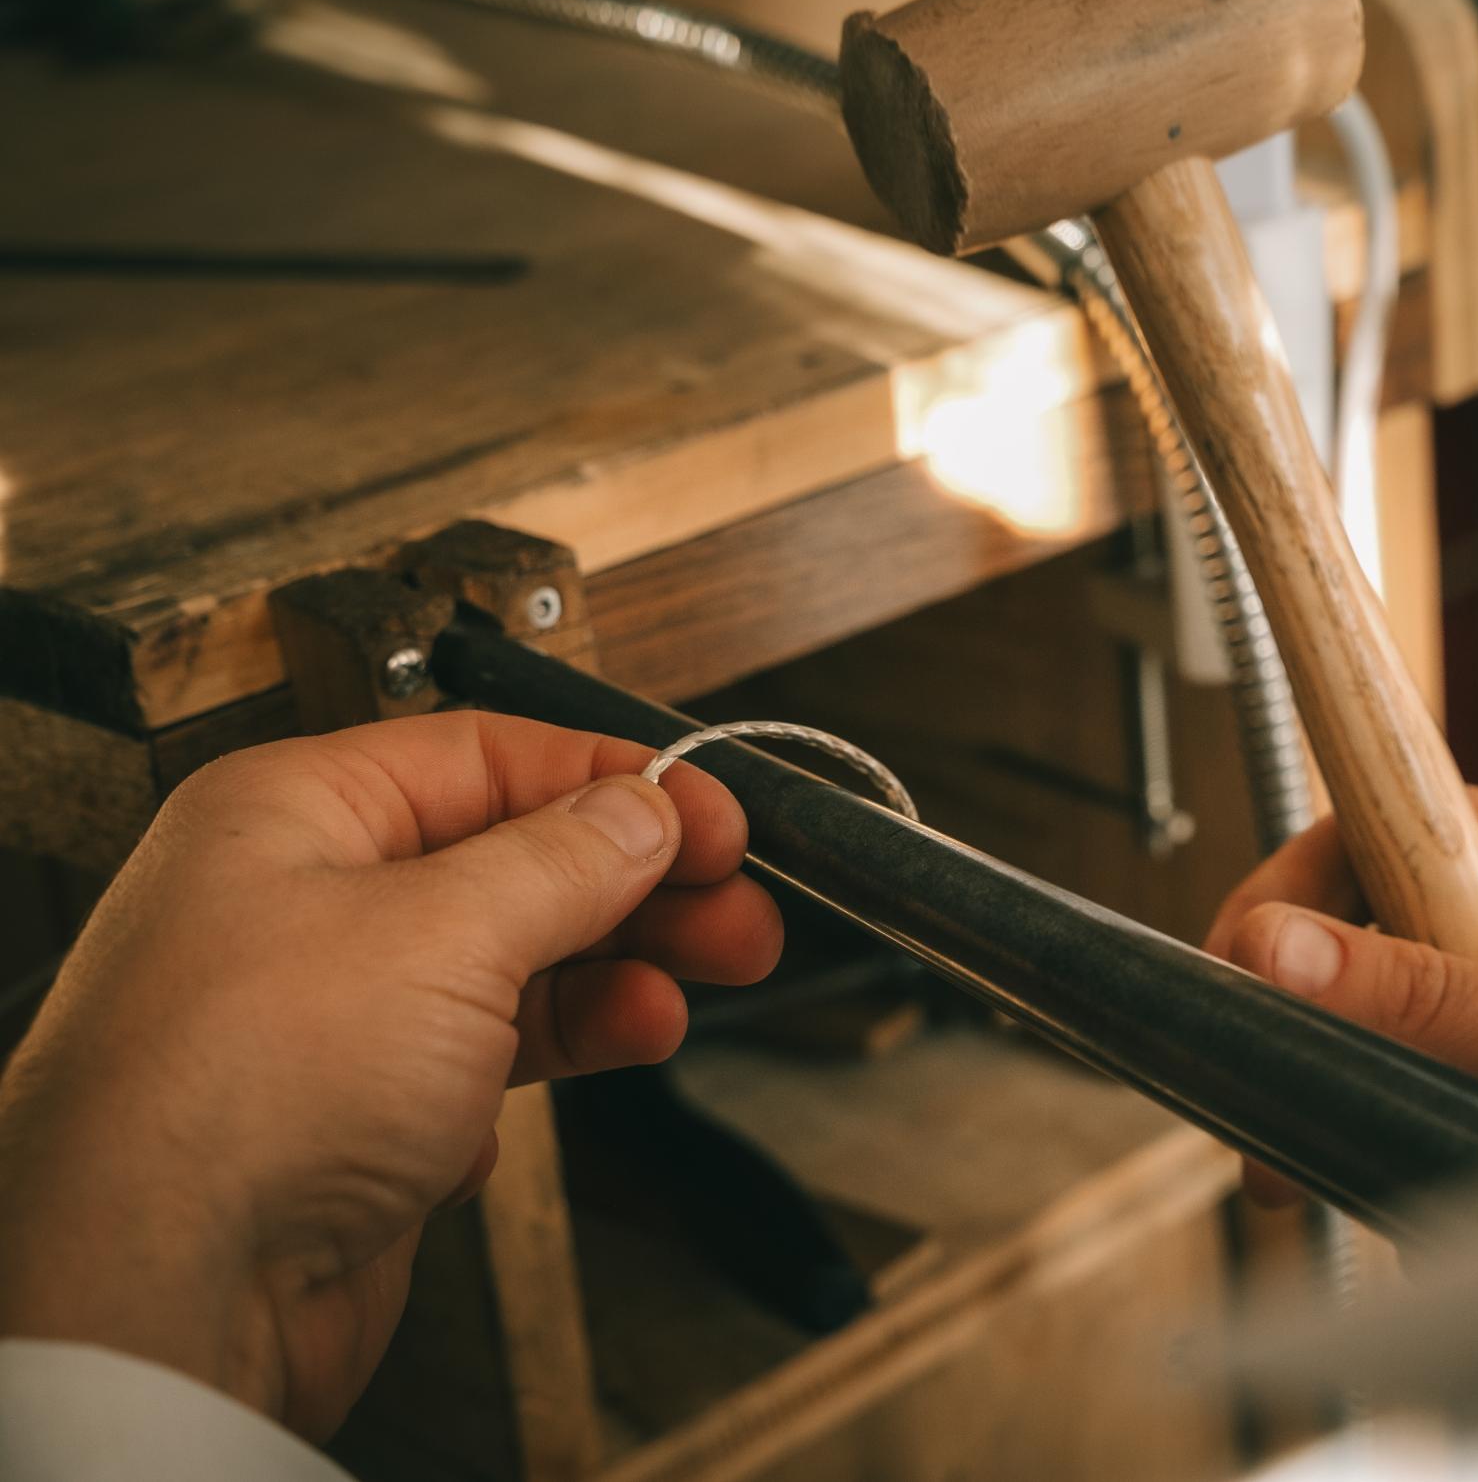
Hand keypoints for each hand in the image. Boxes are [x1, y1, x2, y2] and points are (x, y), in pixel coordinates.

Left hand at [0, 711, 781, 1436]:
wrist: (164, 1294)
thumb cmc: (238, 1092)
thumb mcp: (444, 931)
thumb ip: (565, 861)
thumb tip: (641, 812)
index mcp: (296, 813)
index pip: (489, 756)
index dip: (616, 780)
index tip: (716, 815)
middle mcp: (308, 901)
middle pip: (516, 860)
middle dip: (640, 886)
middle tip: (740, 911)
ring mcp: (335, 1013)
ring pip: (515, 962)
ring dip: (619, 972)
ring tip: (698, 988)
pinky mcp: (363, 1115)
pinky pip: (490, 1055)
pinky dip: (559, 1052)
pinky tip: (604, 1054)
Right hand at [1206, 789, 1477, 1179]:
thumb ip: (1436, 1002)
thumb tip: (1279, 946)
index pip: (1396, 816)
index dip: (1306, 879)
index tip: (1244, 956)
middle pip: (1372, 922)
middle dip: (1313, 1004)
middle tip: (1270, 1090)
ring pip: (1386, 1012)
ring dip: (1346, 1079)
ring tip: (1316, 1161)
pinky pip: (1420, 1079)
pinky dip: (1386, 1125)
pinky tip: (1384, 1177)